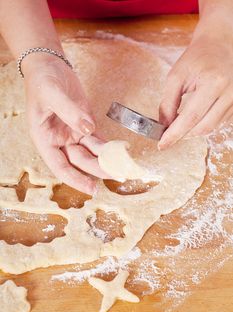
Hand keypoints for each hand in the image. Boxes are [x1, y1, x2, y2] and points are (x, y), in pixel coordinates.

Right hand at [24, 54, 108, 193]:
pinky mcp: (84, 125)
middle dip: (98, 170)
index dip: (75, 179)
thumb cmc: (43, 80)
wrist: (49, 65)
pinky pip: (97, 141)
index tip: (92, 189)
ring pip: (91, 153)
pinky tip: (120, 153)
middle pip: (80, 162)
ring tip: (123, 167)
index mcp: (45, 139)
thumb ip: (69, 112)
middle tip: (117, 175)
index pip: (59, 166)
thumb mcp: (51, 93)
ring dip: (106, 160)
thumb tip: (88, 129)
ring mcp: (72, 134)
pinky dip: (108, 147)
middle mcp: (59, 141)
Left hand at [158, 15, 232, 149]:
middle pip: (203, 127)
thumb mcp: (176, 76)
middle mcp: (229, 93)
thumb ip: (168, 102)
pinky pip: (219, 123)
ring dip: (193, 131)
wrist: (222, 43)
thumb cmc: (198, 57)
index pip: (191, 118)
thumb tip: (164, 125)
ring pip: (211, 128)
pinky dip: (204, 124)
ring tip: (180, 124)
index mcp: (213, 83)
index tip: (162, 145)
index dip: (175, 134)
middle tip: (168, 134)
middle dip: (183, 134)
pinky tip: (194, 119)